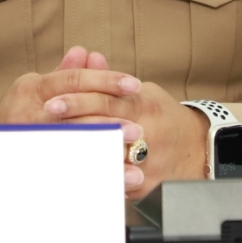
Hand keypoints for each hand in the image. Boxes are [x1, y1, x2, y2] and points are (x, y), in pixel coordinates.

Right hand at [0, 46, 147, 189]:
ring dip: (104, 159)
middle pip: (75, 117)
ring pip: (73, 149)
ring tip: (133, 168)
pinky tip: (113, 186)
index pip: (74, 80)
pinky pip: (68, 174)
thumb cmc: (21, 111)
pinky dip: (92, 180)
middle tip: (138, 130)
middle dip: (109, 125)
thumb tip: (87, 53)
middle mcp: (29, 114)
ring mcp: (30, 141)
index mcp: (32, 89)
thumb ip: (65, 72)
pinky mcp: (34, 165)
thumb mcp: (38, 87)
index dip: (105, 81)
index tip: (134, 85)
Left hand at [41, 76, 210, 199]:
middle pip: (103, 128)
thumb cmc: (164, 117)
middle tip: (42, 125)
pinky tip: (71, 173)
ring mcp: (148, 161)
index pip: (106, 101)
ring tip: (50, 150)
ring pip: (108, 159)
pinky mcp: (147, 185)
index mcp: (145, 106)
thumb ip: (110, 80)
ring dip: (78, 153)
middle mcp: (149, 133)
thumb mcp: (143, 92)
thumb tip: (87, 56)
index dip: (77, 101)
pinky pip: (116, 183)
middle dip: (71, 126)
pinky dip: (94, 177)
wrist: (199, 150)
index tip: (50, 103)